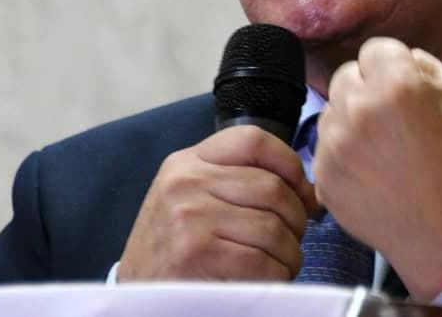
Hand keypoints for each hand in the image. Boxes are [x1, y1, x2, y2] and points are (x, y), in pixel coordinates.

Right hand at [118, 125, 317, 280]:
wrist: (132, 301)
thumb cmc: (175, 252)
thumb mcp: (194, 201)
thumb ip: (240, 184)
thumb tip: (310, 193)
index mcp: (187, 162)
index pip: (254, 140)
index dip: (290, 164)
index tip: (301, 192)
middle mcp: (186, 182)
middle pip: (273, 188)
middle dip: (296, 219)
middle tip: (290, 241)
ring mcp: (189, 217)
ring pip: (273, 227)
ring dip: (289, 254)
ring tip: (278, 265)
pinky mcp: (196, 255)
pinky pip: (262, 261)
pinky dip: (276, 276)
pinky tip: (265, 281)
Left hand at [314, 38, 441, 299]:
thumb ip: (427, 67)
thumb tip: (403, 57)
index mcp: (398, 83)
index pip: (375, 49)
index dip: (391, 65)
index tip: (400, 85)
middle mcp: (360, 107)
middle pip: (347, 75)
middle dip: (367, 88)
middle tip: (390, 117)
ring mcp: (336, 142)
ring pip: (332, 108)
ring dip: (350, 118)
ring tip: (381, 147)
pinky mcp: (322, 173)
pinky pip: (324, 145)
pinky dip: (342, 151)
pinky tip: (370, 169)